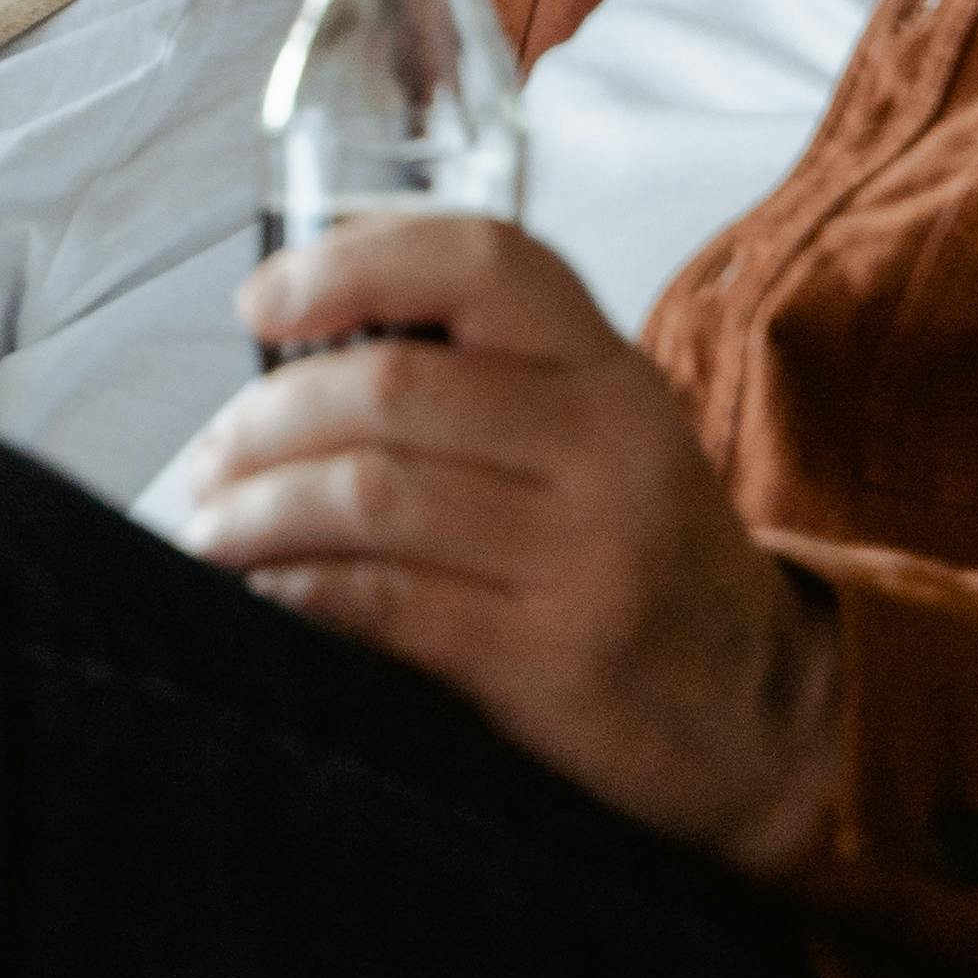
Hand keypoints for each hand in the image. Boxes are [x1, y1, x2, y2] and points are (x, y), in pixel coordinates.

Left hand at [172, 217, 845, 880]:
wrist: (769, 715)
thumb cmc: (638, 557)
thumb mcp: (601, 440)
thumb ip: (484, 385)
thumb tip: (282, 364)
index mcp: (610, 372)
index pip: (482, 262)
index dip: (351, 262)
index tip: (258, 303)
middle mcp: (608, 448)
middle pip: (389, 388)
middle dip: (264, 419)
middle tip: (208, 460)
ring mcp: (587, 557)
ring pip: (369, 495)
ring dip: (256, 511)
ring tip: (211, 531)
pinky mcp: (555, 661)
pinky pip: (383, 604)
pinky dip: (295, 592)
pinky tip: (261, 597)